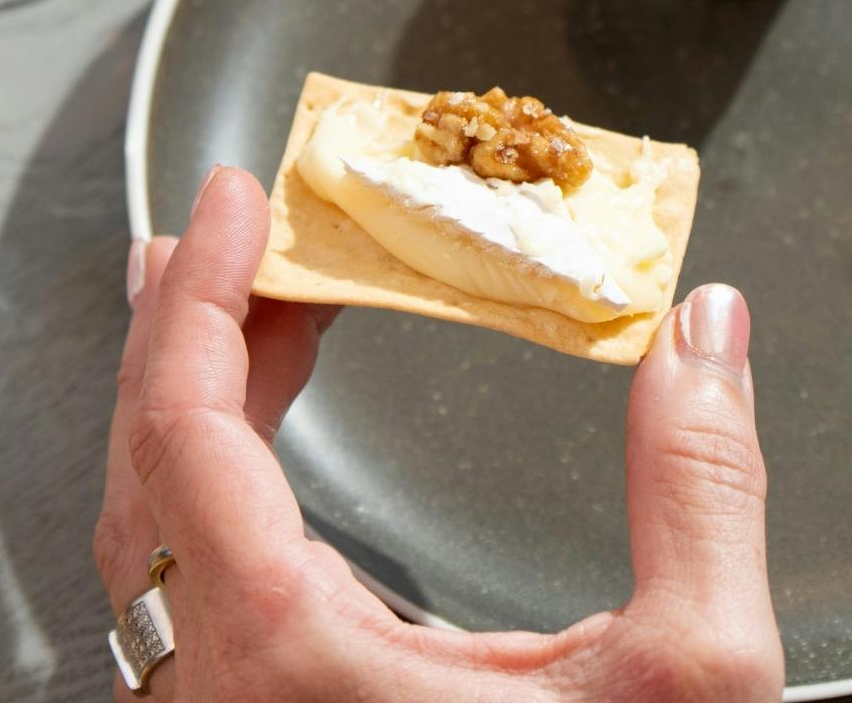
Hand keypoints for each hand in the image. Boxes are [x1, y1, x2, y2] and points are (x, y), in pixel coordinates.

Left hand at [91, 167, 782, 700]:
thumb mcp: (686, 687)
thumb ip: (702, 491)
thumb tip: (708, 332)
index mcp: (287, 662)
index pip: (186, 433)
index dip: (206, 298)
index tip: (242, 199)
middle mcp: (223, 699)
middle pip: (142, 472)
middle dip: (185, 328)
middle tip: (241, 226)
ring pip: (152, 538)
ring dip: (194, 405)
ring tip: (259, 305)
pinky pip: (189, 590)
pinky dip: (215, 488)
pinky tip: (273, 448)